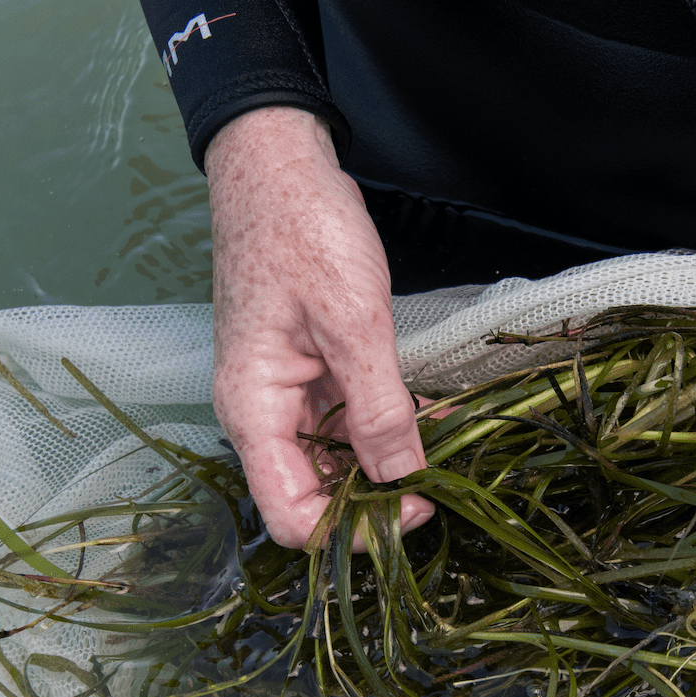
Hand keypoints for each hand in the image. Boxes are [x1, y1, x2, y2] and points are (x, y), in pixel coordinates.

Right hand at [205, 106, 432, 547]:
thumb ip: (377, 408)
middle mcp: (261, 414)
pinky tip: (425, 416)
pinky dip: (381, 426)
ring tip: (441, 445)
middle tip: (441, 484)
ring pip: (332, 462)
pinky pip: (342, 421)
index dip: (353, 530)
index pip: (292, 517)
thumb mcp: (353, 322)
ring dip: (383, 464)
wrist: (277, 165)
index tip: (416, 509)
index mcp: (254, 412)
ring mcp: (284, 394)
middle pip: (312, 497)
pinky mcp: (306, 371)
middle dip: (374, 500)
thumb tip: (403, 478)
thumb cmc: (302, 230)